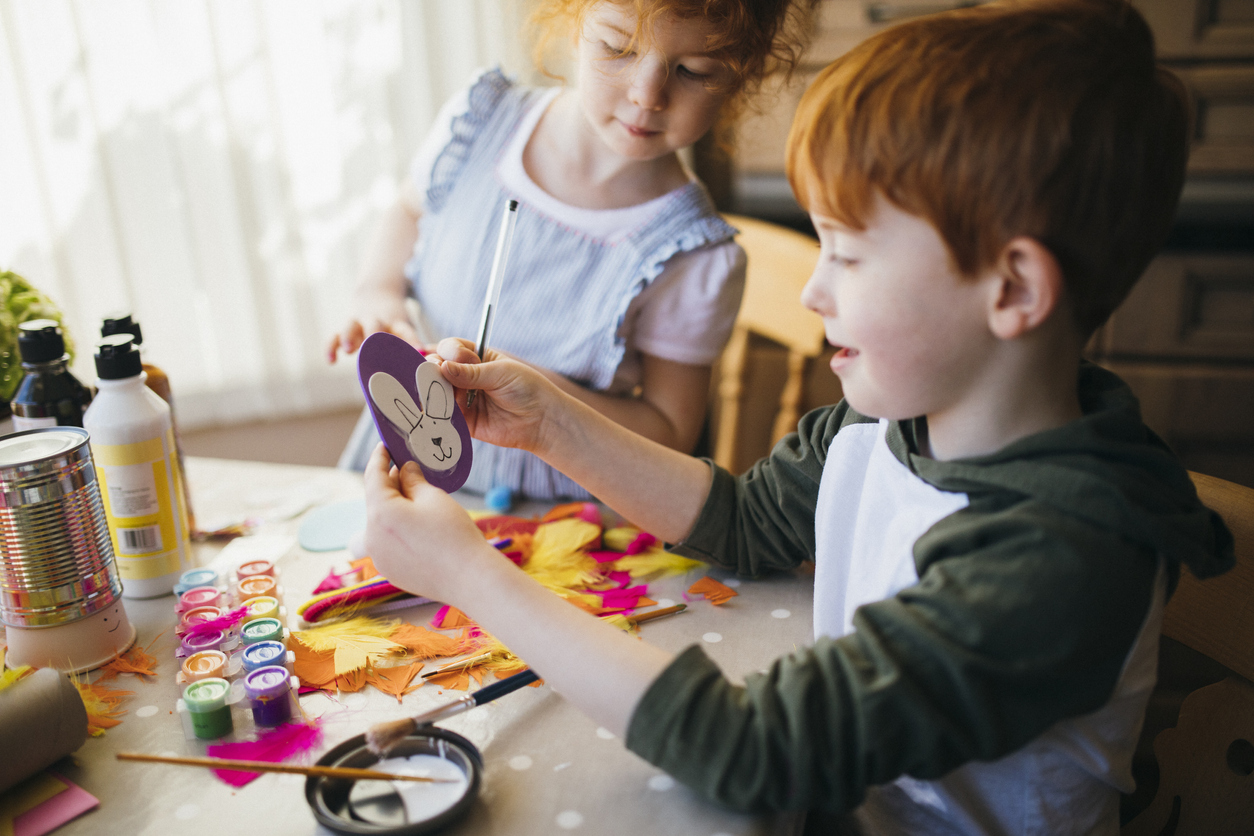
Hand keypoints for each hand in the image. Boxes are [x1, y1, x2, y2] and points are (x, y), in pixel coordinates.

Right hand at [327, 292, 419, 362]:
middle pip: (374, 325)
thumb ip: (414, 344)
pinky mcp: (344, 329)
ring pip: (351, 326)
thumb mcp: (406, 327)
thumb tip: (429, 361)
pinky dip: (331, 347)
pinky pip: (334, 336)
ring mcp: (358, 323)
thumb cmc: (395, 321)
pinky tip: (331, 361)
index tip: (419, 351)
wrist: (376, 295)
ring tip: (349, 350)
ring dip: (349, 336)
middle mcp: (376, 321)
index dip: (412, 340)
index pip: (405, 330)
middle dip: (374, 335)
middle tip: (374, 346)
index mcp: (395, 322)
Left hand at [362, 443, 497, 602]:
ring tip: (416, 498)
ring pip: (380, 522)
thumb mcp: (434, 496)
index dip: (379, 458)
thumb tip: (404, 470)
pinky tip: (417, 526)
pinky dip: (396, 529)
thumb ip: (412, 480)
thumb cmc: (454, 533)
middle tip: (406, 468)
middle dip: (390, 484)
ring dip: (393, 508)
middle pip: (376, 501)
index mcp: (380, 512)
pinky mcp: (388, 570)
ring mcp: (378, 557)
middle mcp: (371, 536)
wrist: (469, 578)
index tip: (385, 446)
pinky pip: (387, 542)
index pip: (373, 476)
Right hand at [433, 337, 563, 454]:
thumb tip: (441, 367)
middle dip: (434, 370)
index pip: (451, 349)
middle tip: (439, 376)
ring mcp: (463, 399)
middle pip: (438, 369)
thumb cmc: (527, 389)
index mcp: (476, 358)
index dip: (450, 352)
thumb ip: (470, 372)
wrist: (541, 420)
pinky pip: (444, 416)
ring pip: (438, 392)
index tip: (461, 358)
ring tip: (439, 395)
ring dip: (434, 392)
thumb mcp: (500, 373)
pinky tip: (438, 412)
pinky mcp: (464, 421)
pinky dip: (438, 414)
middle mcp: (466, 377)